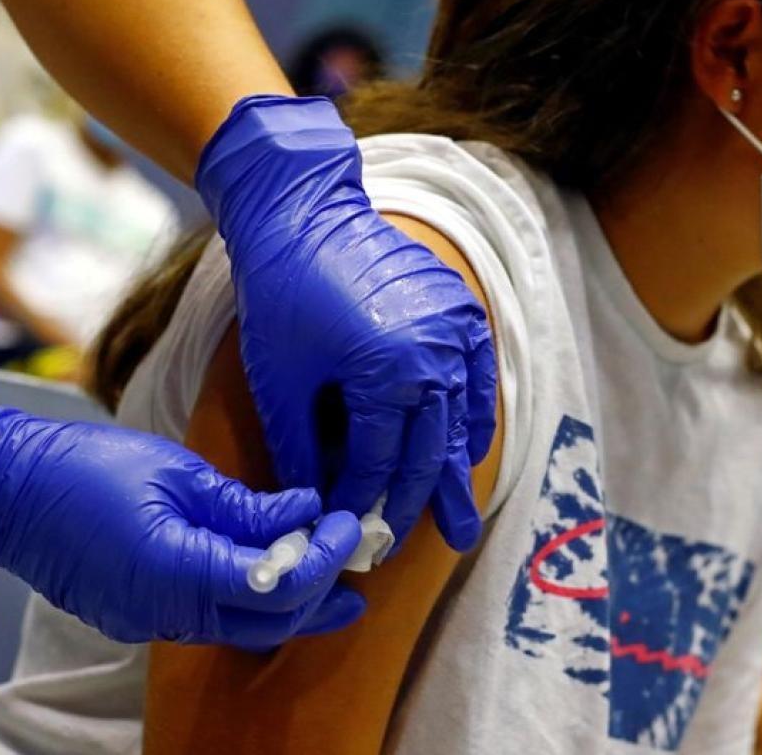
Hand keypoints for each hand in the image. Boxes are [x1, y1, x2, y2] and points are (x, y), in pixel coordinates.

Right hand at [0, 390, 364, 647]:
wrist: (7, 492)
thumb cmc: (90, 467)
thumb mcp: (181, 473)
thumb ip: (248, 506)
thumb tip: (307, 511)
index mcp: (180, 571)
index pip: (280, 586)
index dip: (326, 559)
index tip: (348, 523)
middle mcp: (168, 612)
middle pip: (271, 623)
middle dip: (323, 592)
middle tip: (355, 552)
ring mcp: (151, 622)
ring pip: (243, 628)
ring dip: (290, 598)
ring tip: (324, 558)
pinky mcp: (140, 618)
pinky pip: (211, 619)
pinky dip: (250, 597)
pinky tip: (268, 561)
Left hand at [195, 96, 495, 550]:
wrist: (306, 215)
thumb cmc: (282, 296)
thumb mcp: (282, 383)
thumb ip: (303, 451)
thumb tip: (315, 508)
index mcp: (386, 375)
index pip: (378, 462)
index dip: (365, 503)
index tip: (355, 535)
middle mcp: (434, 356)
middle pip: (428, 450)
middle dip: (419, 503)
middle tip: (427, 545)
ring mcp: (456, 330)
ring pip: (461, 421)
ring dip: (457, 471)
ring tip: (464, 519)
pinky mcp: (462, 309)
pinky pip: (479, 378)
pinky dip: (475, 417)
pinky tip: (473, 449)